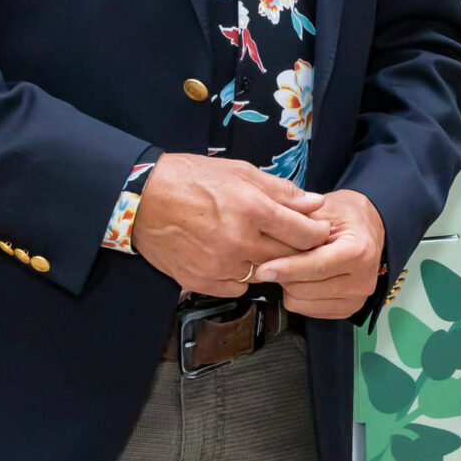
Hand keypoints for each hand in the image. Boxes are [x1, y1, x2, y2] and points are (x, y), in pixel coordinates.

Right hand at [130, 153, 330, 297]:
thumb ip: (281, 191)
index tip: (318, 231)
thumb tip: (314, 203)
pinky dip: (242, 276)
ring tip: (258, 245)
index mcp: (252, 209)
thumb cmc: (191, 179)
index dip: (317, 233)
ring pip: (265, 274)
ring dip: (270, 264)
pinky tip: (234, 258)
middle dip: (297, 249)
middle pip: (289, 257)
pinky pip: (238, 288)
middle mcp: (239, 241)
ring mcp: (220, 265)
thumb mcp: (240, 172)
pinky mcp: (202, 281)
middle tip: (293, 239)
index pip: (305, 234)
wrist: (142, 200)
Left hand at [253, 187, 386, 319]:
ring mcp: (356, 298)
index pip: (316, 266)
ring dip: (290, 285)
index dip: (286, 268)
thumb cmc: (344, 216)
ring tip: (295, 266)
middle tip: (281, 257)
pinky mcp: (347, 310)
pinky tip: (304, 278)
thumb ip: (298, 227)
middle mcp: (362, 279)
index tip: (263, 270)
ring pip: (301, 302)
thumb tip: (268, 245)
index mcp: (359, 251)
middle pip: (304, 288)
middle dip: (285, 274)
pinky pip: (306, 311)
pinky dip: (298, 295)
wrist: (367, 228)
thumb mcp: (323, 209)